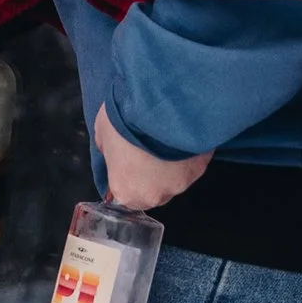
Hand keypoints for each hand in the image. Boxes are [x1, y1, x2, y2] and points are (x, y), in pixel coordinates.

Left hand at [94, 106, 210, 211]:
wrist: (156, 107)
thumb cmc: (124, 122)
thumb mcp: (103, 133)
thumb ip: (107, 151)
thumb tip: (111, 152)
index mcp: (126, 191)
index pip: (125, 193)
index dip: (127, 175)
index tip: (130, 158)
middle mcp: (154, 196)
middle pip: (152, 191)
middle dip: (150, 175)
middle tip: (148, 149)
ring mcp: (179, 185)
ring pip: (173, 179)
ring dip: (170, 165)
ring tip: (165, 140)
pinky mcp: (199, 169)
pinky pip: (191, 164)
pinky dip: (186, 153)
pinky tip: (180, 136)